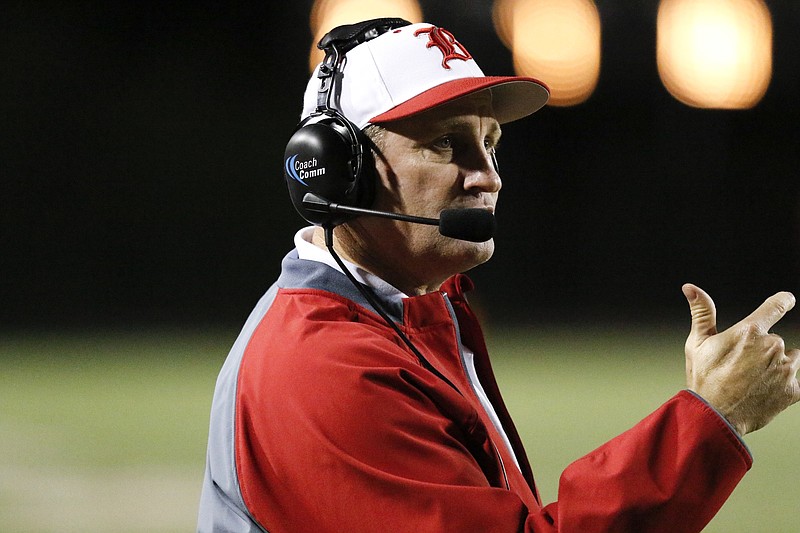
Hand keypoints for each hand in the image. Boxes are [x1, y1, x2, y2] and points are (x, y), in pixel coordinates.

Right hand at [682, 283, 799, 435]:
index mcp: (749, 331)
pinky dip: (783, 383)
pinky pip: (795, 380)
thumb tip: (691, 288)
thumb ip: (701, 313)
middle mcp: (772, 347)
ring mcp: (786, 369)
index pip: (775, 307)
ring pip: (790, 358)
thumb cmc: (703, 379)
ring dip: (778, 364)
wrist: (715, 418)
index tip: (786, 299)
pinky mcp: (794, 390)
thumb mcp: (697, 344)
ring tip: (754, 379)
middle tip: (741, 366)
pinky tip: (764, 391)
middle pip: (775, 340)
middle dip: (763, 349)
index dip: (783, 301)